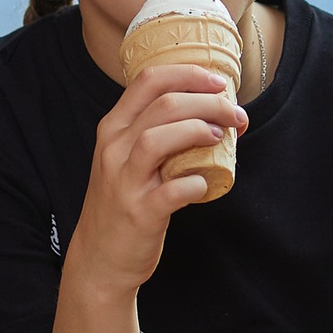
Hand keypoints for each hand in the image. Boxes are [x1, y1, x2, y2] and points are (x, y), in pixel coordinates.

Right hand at [68, 62, 246, 298]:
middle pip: (164, 105)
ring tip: (219, 138)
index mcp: (113, 129)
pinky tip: (204, 185)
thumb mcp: (125, 159)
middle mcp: (114, 149)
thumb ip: (153, 132)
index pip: (149, 81)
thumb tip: (207, 112)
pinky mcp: (139, 212)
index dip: (188, 74)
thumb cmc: (121, 204)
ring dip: (197, 131)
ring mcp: (124, 181)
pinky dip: (195, 184)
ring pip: (159, 138)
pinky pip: (172, 190)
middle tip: (234, 115)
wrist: (98, 258)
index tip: (218, 83)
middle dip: (208, 103)